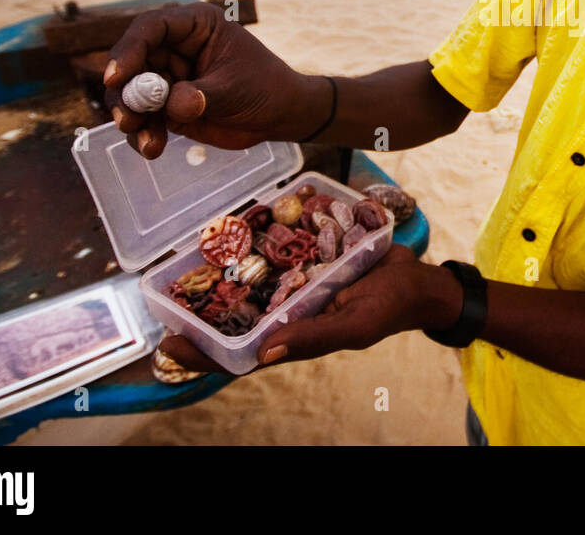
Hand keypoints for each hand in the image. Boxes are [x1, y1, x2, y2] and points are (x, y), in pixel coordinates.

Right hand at [102, 2, 325, 158]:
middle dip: (125, 93)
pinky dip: (142, 134)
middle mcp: (174, 47)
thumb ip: (202, 95)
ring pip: (131, 94)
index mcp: (195, 26)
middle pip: (132, 63)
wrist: (279, 116)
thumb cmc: (265, 88)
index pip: (151, 28)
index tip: (117, 77)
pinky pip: (143, 118)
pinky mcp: (166, 105)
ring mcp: (168, 77)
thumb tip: (173, 104)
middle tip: (127, 120)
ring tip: (147, 142)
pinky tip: (152, 148)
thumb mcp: (236, 88)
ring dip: (131, 119)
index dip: (129, 49)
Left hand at [158, 246, 463, 373]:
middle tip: (165, 297)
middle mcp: (287, 312)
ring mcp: (295, 285)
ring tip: (188, 260)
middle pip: (235, 317)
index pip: (239, 355)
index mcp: (294, 337)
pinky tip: (234, 229)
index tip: (169, 343)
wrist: (418, 277)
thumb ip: (313, 338)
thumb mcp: (356, 325)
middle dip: (200, 312)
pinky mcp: (306, 259)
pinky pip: (274, 253)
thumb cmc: (390, 307)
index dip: (204, 353)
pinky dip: (255, 243)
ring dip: (222, 277)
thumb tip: (265, 356)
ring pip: (249, 284)